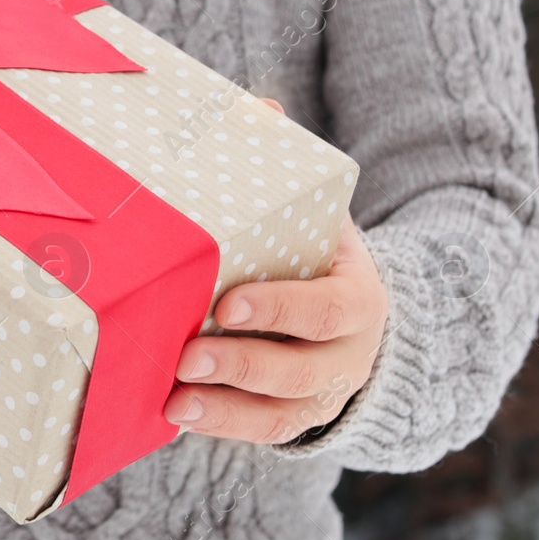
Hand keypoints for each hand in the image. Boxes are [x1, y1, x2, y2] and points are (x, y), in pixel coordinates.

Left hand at [164, 101, 387, 442]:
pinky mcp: (296, 419)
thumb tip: (259, 105)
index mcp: (358, 297)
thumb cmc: (317, 254)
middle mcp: (348, 354)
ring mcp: (324, 394)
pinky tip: (180, 415)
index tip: (228, 302)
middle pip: (301, 370)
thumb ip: (287, 170)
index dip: (281, 310)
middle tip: (187, 355)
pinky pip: (265, 433)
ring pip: (282, 414)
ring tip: (176, 399)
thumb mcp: (317, 215)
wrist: (362, 317)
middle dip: (243, 364)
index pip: (326, 310)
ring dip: (227, 410)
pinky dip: (224, 427)